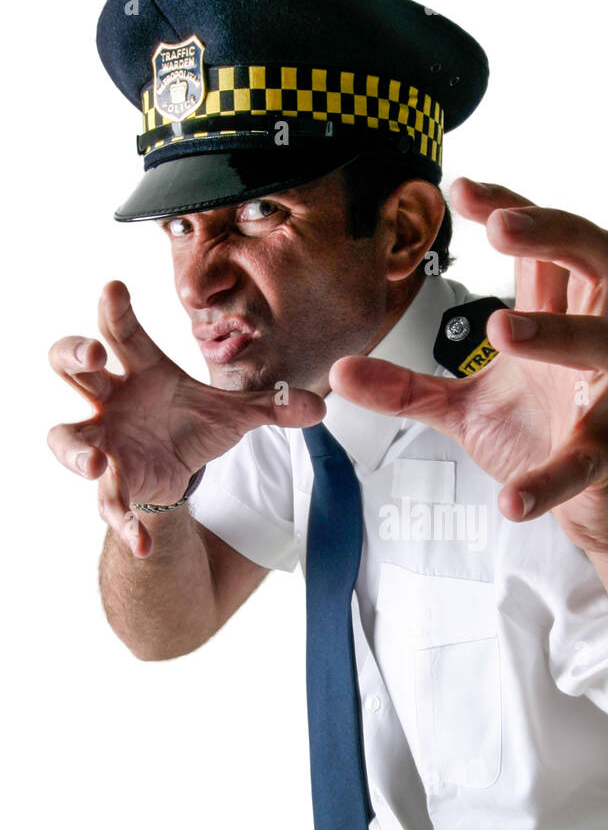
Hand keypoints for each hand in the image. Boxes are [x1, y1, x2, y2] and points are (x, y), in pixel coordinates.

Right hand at [48, 280, 324, 557]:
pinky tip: (141, 543)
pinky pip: (108, 502)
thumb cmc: (190, 423)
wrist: (179, 469)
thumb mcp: (233, 413)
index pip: (122, 332)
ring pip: (66, 437)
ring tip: (94, 462)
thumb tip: (319, 407)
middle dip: (73, 355)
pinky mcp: (113, 480)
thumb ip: (271, 406)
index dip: (114, 310)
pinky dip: (124, 523)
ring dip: (74, 449)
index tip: (114, 287)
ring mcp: (104, 439)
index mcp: (141, 369)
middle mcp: (112, 398)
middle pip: (71, 366)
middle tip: (93, 355)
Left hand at [329, 178, 607, 553]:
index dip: (512, 206)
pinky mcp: (603, 458)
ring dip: (561, 331)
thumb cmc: (537, 434)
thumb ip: (404, 386)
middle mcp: (590, 344)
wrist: (591, 504)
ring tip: (499, 329)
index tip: (460, 188)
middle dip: (556, 233)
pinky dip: (547, 479)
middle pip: (604, 261)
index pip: (547, 244)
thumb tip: (339, 370)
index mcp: (554, 320)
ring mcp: (603, 399)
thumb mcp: (460, 409)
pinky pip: (583, 462)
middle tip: (498, 228)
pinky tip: (510, 500)